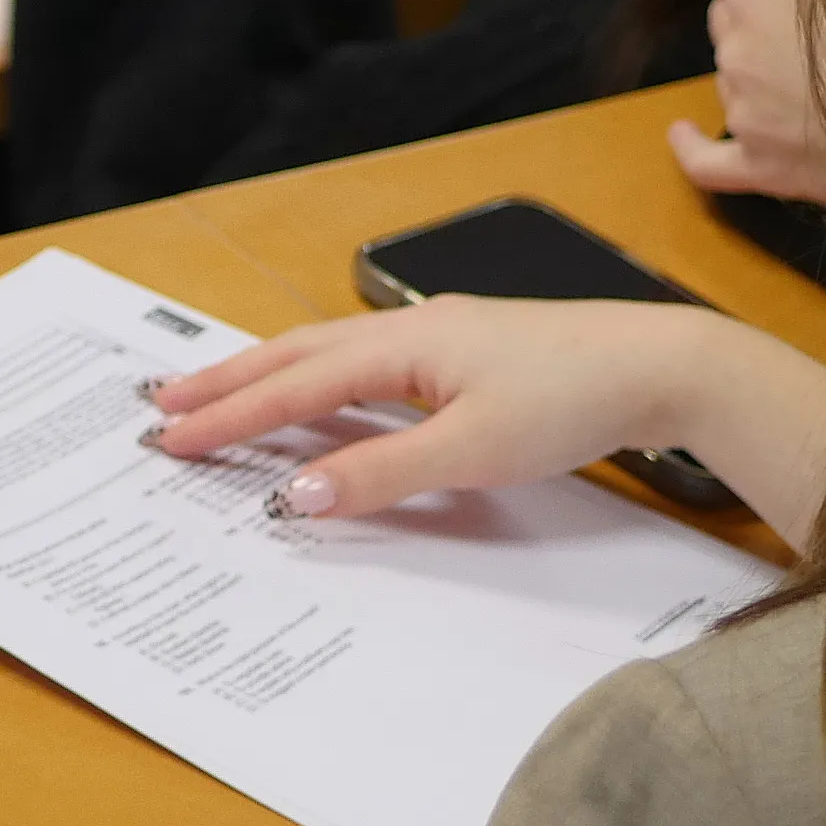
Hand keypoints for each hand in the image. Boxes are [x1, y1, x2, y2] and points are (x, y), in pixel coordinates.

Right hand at [147, 294, 807, 525]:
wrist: (660, 366)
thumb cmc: (574, 400)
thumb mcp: (473, 452)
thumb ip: (381, 475)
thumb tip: (295, 495)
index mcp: (403, 345)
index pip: (294, 387)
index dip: (230, 416)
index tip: (171, 438)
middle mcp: (412, 329)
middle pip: (298, 355)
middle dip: (229, 381)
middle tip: (164, 403)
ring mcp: (441, 337)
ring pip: (332, 354)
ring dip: (271, 375)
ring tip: (220, 391)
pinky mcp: (468, 353)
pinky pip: (369, 363)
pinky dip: (323, 378)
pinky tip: (323, 394)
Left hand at [669, 0, 825, 202]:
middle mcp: (733, 46)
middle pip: (726, 13)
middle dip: (755, 10)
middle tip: (815, 20)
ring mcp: (741, 109)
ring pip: (728, 74)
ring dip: (752, 66)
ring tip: (813, 72)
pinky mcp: (756, 165)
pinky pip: (706, 160)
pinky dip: (693, 145)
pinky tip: (683, 133)